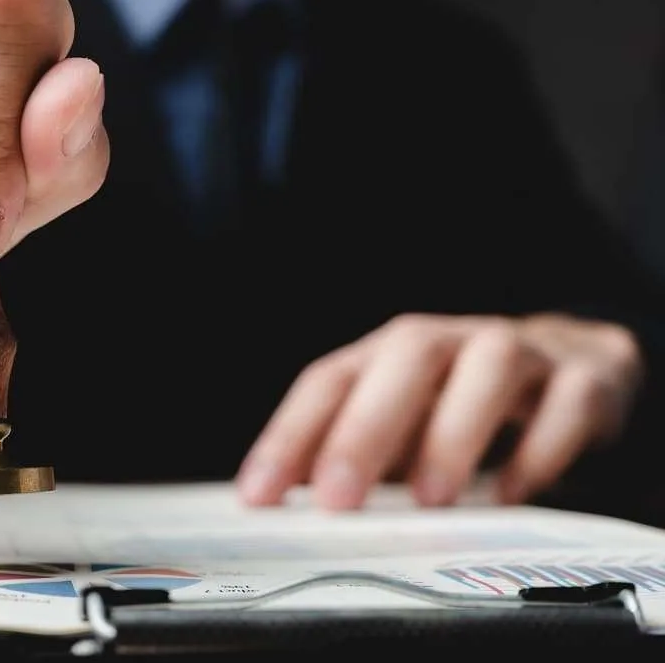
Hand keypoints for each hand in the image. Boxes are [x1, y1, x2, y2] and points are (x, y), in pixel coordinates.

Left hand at [236, 313, 642, 508]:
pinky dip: (539, 450)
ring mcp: (521, 352)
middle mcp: (451, 340)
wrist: (572, 367)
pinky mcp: (584, 379)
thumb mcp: (402, 424)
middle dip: (365, 428)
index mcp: (391, 352)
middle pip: (405, 356)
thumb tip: (299, 503)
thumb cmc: (462, 402)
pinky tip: (508, 495)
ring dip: (454, 433)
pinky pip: (567, 403)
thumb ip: (357, 455)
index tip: (260, 494)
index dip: (290, 434)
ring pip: (490, 367)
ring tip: (431, 500)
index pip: (330, 379)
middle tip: (338, 499)